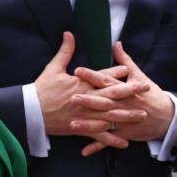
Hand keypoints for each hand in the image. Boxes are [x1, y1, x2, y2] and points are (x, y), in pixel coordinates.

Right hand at [35, 33, 142, 149]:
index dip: (116, 73)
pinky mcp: (81, 129)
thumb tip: (69, 33)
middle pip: (112, 95)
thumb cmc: (42, 89)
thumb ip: (65, 51)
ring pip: (110, 116)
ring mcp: (85, 116)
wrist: (30, 112)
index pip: (102, 77)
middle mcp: (87, 100)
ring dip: (127, 116)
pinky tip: (125, 143)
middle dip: (130, 91)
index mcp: (81, 84)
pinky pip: (99, 136)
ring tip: (143, 114)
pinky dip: (112, 140)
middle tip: (146, 88)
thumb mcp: (53, 68)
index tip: (129, 70)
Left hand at [71, 42, 175, 155]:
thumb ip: (125, 60)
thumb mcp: (139, 75)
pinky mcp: (125, 134)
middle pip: (103, 102)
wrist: (167, 116)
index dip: (92, 76)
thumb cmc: (151, 94)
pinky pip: (109, 141)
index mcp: (125, 90)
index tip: (78, 71)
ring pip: (104, 123)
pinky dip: (97, 146)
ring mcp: (124, 121)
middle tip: (72, 97)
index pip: (106, 81)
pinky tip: (84, 151)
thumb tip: (116, 44)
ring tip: (72, 124)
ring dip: (88, 125)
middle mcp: (123, 105)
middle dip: (88, 100)